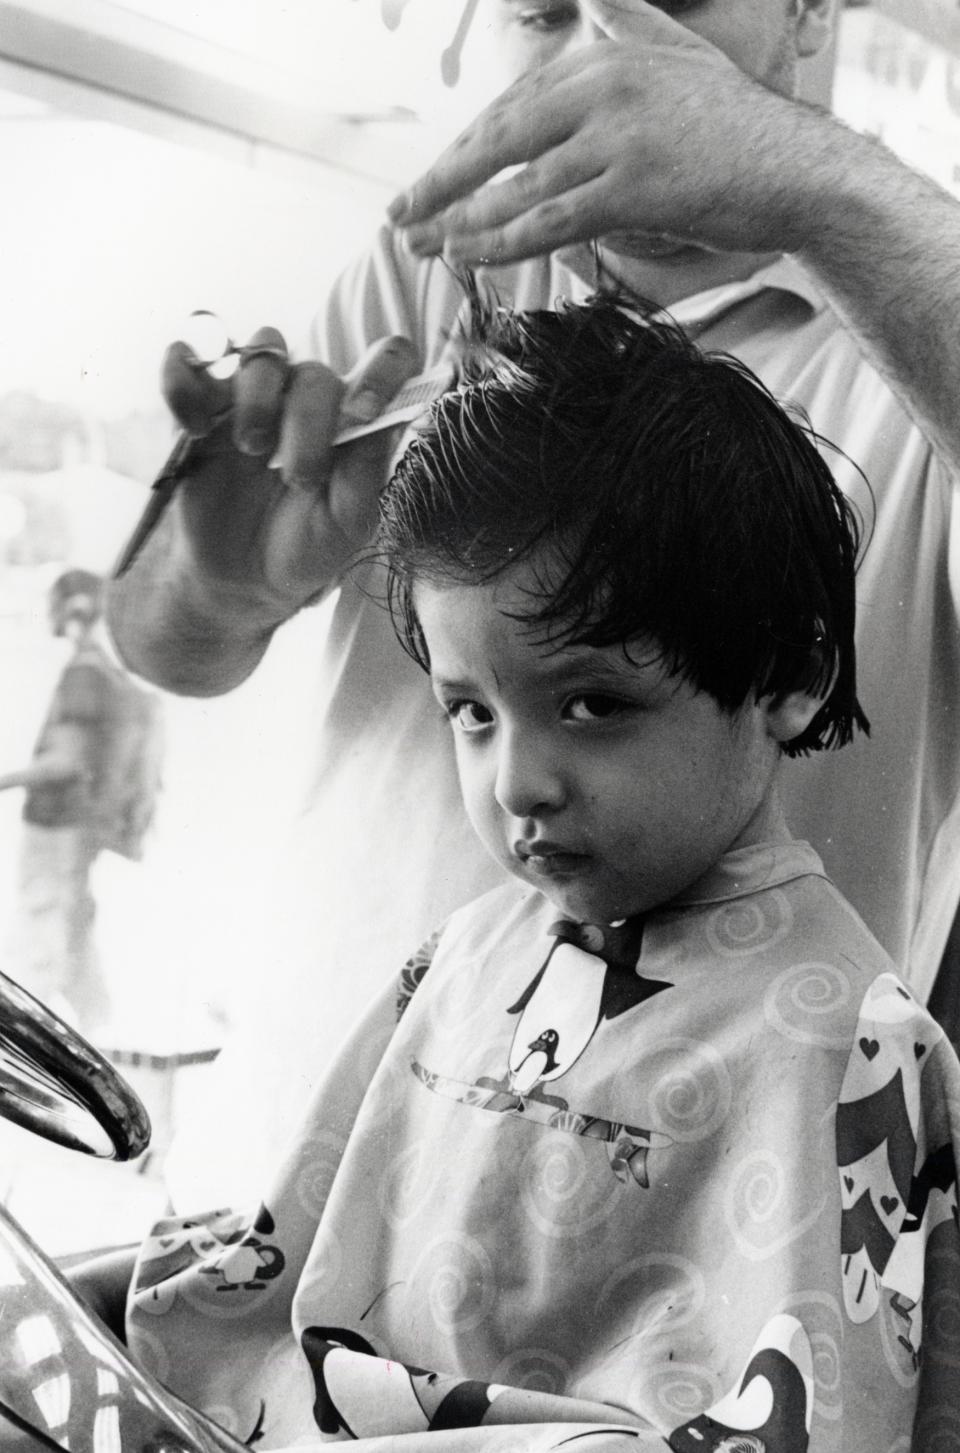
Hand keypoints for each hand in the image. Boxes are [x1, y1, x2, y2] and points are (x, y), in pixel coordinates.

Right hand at [106, 327, 418, 693]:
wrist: (241, 581)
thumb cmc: (304, 548)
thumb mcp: (347, 525)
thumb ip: (366, 471)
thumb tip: (381, 417)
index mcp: (353, 421)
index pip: (387, 359)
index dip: (383, 370)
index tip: (365, 411)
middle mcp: (306, 399)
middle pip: (314, 371)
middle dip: (309, 421)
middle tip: (299, 477)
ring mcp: (251, 396)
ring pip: (261, 349)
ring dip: (258, 399)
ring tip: (251, 450)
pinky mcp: (201, 404)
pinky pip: (185, 358)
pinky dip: (185, 382)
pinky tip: (196, 429)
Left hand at [388, 0, 825, 265]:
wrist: (798, 174)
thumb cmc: (736, 124)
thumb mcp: (679, 51)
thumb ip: (627, 20)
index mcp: (603, 56)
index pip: (511, 107)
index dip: (461, 150)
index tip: (426, 183)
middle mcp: (604, 87)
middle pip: (499, 141)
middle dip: (442, 183)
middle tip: (397, 217)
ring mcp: (619, 137)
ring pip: (518, 186)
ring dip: (462, 222)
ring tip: (422, 248)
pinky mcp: (635, 188)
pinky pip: (550, 221)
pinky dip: (504, 242)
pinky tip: (469, 259)